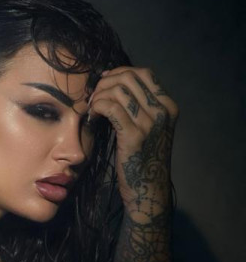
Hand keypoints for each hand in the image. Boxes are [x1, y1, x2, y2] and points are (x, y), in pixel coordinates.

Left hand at [87, 66, 178, 217]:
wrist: (148, 189)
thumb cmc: (142, 158)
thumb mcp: (149, 127)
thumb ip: (139, 106)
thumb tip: (114, 83)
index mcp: (168, 106)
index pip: (143, 73)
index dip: (119, 72)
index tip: (103, 82)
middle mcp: (162, 112)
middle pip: (128, 78)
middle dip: (105, 83)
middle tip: (93, 97)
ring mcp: (149, 123)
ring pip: (116, 90)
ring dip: (98, 96)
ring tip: (92, 109)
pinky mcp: (133, 135)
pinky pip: (109, 107)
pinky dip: (96, 107)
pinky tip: (92, 118)